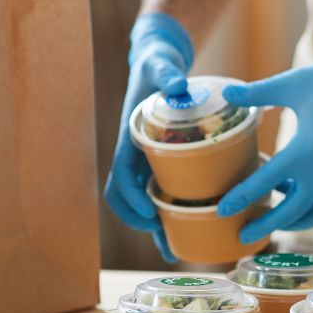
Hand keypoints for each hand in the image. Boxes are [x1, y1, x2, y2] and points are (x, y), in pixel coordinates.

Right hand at [104, 13, 193, 262]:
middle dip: (142, 222)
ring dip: (156, 225)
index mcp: (129, 137)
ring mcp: (147, 159)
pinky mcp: (162, 159)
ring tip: (175, 250)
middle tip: (165, 241)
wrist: (156, 62)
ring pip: (145, 200)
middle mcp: (134, 153)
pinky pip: (161, 189)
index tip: (149, 214)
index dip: (132, 198)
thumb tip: (178, 84)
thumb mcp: (160, 67)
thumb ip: (167, 74)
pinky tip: (191, 225)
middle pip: (129, 197)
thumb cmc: (157, 66)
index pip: (121, 175)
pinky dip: (171, 209)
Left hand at [217, 44, 312, 242]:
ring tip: (275, 210)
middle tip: (242, 234)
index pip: (264, 184)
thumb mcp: (294, 84)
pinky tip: (297, 183)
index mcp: (304, 152)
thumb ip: (258, 92)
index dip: (241, 198)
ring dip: (292, 218)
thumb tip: (226, 91)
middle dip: (264, 225)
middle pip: (289, 213)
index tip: (222, 210)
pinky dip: (309, 200)